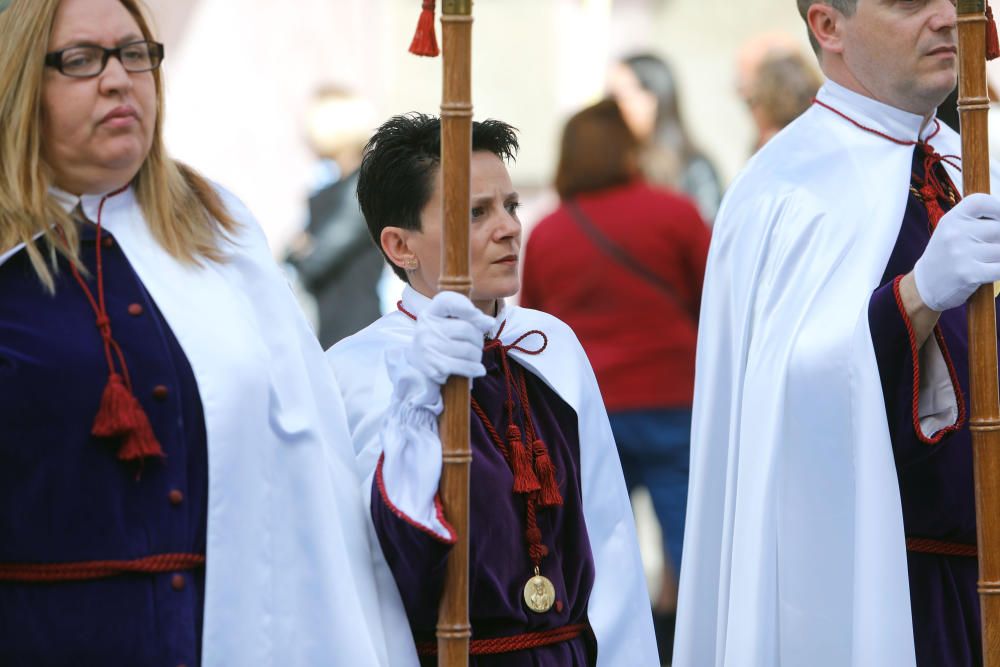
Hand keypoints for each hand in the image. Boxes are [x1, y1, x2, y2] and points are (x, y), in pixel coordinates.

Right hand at [391, 292, 494, 412]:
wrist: (416, 366)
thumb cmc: (439, 341)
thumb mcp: (448, 324)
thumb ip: (468, 319)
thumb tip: (489, 322)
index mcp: (430, 313)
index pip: (447, 301)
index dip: (466, 307)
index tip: (481, 319)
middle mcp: (426, 327)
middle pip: (465, 328)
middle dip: (478, 339)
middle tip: (477, 345)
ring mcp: (428, 347)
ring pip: (468, 349)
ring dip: (477, 355)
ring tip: (475, 357)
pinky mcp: (434, 366)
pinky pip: (463, 366)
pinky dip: (475, 369)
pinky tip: (478, 369)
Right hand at [913, 193, 999, 310]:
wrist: (924, 285)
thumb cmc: (946, 256)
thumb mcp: (952, 231)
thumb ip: (976, 221)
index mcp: (950, 220)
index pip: (981, 202)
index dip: (997, 208)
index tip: (999, 219)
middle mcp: (954, 234)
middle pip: (998, 229)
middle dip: (998, 240)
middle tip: (987, 248)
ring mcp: (961, 254)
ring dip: (998, 258)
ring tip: (985, 262)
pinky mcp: (969, 274)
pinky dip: (999, 270)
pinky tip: (991, 271)